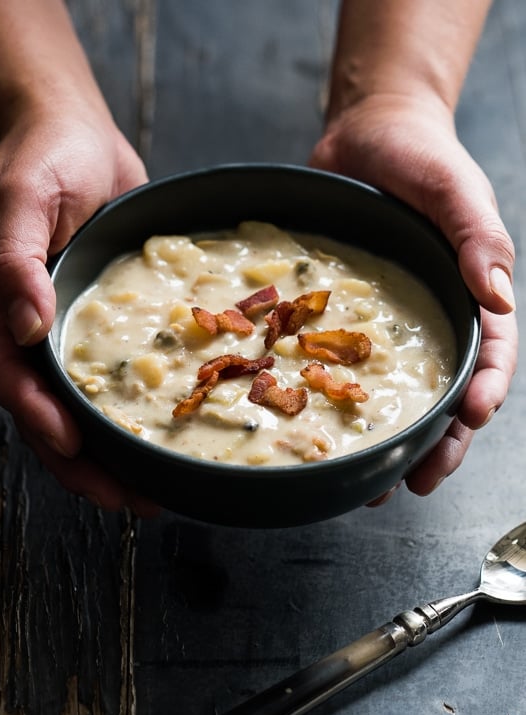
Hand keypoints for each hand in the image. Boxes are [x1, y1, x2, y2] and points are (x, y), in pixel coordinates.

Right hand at [0, 104, 159, 515]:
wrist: (77, 136)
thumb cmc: (43, 159)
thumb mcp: (20, 197)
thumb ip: (12, 259)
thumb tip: (25, 326)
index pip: (12, 379)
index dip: (41, 419)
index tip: (76, 448)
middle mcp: (30, 331)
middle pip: (47, 414)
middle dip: (83, 463)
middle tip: (131, 499)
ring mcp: (65, 332)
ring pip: (81, 409)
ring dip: (111, 454)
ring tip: (153, 489)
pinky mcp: (98, 326)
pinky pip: (114, 379)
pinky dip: (133, 413)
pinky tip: (169, 433)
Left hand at [309, 94, 517, 497]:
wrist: (366, 134)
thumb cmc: (421, 156)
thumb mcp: (456, 189)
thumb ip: (478, 237)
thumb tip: (497, 294)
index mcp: (469, 295)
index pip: (489, 355)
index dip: (483, 393)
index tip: (469, 422)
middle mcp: (432, 319)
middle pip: (442, 394)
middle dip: (436, 442)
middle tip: (415, 481)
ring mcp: (385, 324)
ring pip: (392, 393)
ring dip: (386, 440)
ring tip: (370, 482)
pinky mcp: (342, 318)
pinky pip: (338, 365)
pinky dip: (334, 401)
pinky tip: (316, 431)